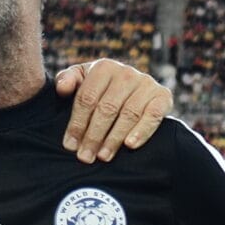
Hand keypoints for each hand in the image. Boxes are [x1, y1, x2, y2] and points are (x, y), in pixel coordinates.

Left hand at [54, 60, 169, 162]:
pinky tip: (130, 145)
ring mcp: (146, 84)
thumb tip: (62, 89)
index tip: (70, 145)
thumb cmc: (102, 88)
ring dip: (114, 138)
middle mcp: (126, 73)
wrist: (136, 88)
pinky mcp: (163, 96)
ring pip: (128, 114)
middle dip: (94, 135)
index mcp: (104, 68)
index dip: (77, 123)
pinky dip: (142, 131)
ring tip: (103, 156)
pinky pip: (153, 116)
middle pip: (107, 108)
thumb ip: (67, 80)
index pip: (87, 98)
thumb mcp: (83, 79)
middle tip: (85, 157)